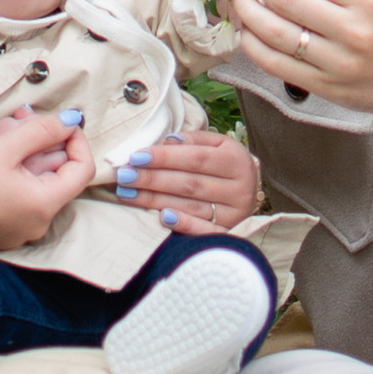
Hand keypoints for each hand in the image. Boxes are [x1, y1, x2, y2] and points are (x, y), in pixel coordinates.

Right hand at [0, 113, 97, 252]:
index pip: (82, 169)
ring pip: (32, 177)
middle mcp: (37, 222)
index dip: (75, 140)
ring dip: (21, 148)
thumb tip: (71, 120)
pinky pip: (17, 191)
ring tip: (0, 129)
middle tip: (20, 115)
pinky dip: (10, 167)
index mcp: (44, 206)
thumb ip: (41, 130)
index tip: (58, 121)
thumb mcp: (2, 148)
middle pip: (54, 171)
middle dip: (39, 138)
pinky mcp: (0, 225)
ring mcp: (18, 226)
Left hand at [116, 128, 260, 229]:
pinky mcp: (229, 234)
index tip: (136, 157)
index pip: (195, 158)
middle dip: (152, 179)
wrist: (249, 192)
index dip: (164, 158)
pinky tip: (162, 218)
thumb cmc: (225, 164)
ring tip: (128, 193)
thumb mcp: (217, 145)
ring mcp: (235, 214)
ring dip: (155, 201)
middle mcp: (239, 188)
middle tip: (123, 176)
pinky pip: (205, 232)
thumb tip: (168, 142)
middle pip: (189, 184)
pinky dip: (184, 225)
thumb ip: (194, 140)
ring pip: (190, 206)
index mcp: (236, 161)